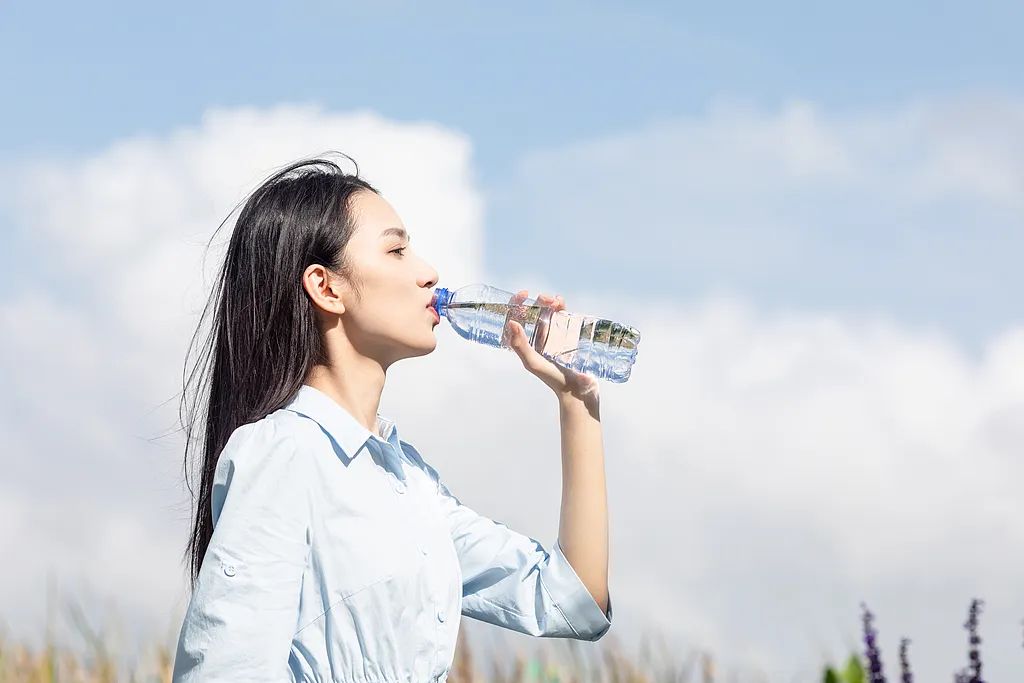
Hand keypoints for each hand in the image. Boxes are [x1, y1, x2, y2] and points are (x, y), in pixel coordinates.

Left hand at [504, 290, 599, 404]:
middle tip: (545, 298)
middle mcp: (537, 341)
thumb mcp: (533, 363)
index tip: (524, 294)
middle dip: (538, 302)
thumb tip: (511, 322)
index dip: (516, 304)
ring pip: (548, 315)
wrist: (578, 391)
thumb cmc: (553, 379)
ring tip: (556, 300)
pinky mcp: (567, 340)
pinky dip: (562, 309)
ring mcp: (552, 340)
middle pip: (533, 314)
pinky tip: (562, 304)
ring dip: (550, 304)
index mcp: (525, 346)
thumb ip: (520, 345)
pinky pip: (563, 320)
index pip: (515, 320)